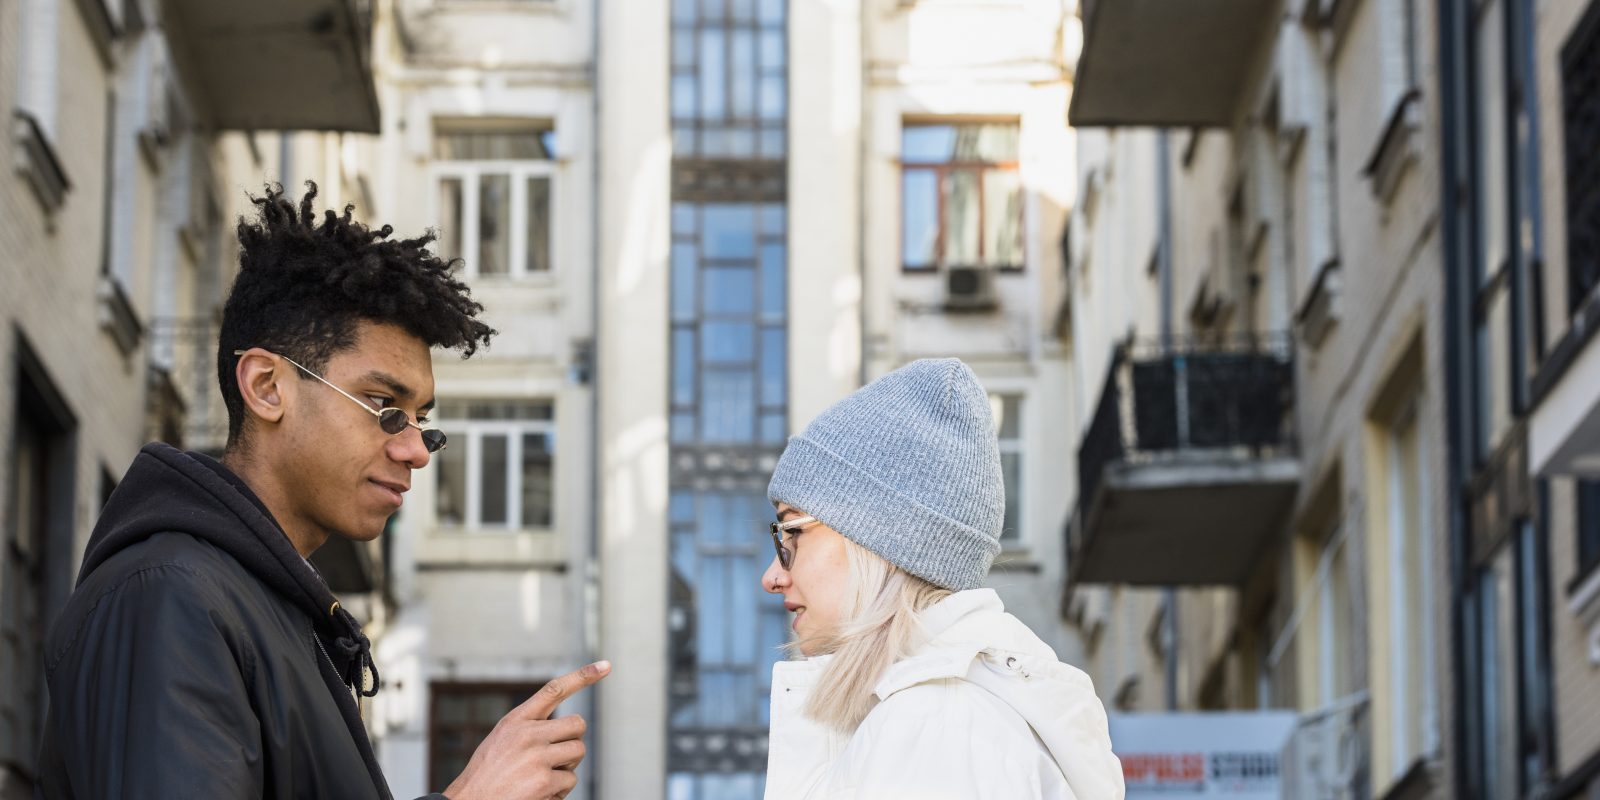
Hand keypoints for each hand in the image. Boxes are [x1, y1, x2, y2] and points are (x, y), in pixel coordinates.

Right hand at [443, 660, 611, 799]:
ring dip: (566, 767)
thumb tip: (571, 728)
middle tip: (556, 756)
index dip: (583, 676)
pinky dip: (558, 791)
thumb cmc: (488, 775)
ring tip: (540, 777)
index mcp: (516, 720)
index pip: (553, 690)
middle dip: (573, 741)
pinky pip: (570, 780)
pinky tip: (538, 793)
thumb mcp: (503, 740)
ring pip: (577, 752)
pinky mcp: (544, 780)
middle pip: (577, 725)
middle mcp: (527, 733)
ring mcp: (537, 756)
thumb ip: (531, 728)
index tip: (606, 665)